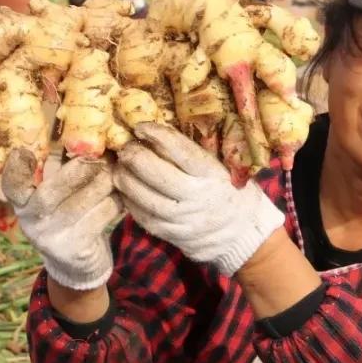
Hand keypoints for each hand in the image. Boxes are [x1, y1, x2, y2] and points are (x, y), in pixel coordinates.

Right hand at [2, 149, 121, 290]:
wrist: (77, 269)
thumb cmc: (68, 220)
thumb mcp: (55, 200)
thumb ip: (61, 173)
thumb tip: (85, 136)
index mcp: (23, 205)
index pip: (11, 188)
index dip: (14, 170)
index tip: (22, 151)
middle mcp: (33, 223)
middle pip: (51, 190)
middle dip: (81, 168)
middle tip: (101, 157)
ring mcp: (54, 239)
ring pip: (85, 199)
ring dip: (105, 182)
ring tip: (114, 174)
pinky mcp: (78, 249)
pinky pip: (103, 213)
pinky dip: (116, 200)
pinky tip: (121, 197)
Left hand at [113, 123, 285, 276]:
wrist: (242, 233)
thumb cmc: (230, 191)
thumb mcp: (221, 168)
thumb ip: (193, 155)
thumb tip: (158, 134)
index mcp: (212, 174)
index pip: (181, 150)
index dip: (157, 135)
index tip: (140, 126)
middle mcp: (197, 197)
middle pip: (157, 174)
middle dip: (135, 157)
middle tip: (125, 148)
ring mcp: (184, 219)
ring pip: (145, 198)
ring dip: (126, 180)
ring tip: (119, 168)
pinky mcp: (173, 235)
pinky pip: (144, 218)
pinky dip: (130, 202)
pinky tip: (125, 191)